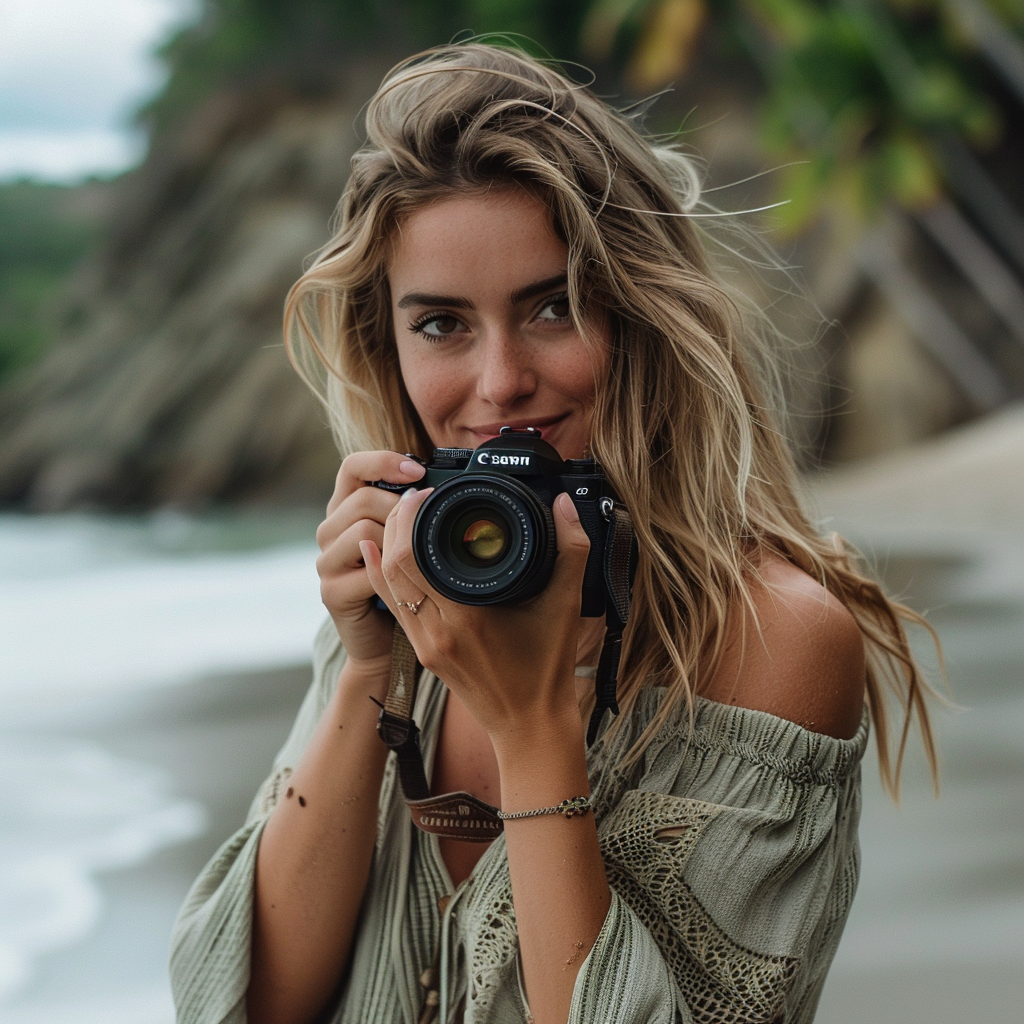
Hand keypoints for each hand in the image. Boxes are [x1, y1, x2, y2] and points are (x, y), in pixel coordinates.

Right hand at [315, 451, 424, 667]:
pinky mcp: (331, 591)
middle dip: (400, 510)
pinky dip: (392, 574)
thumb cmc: (404, 585)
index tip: (419, 471)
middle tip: (426, 529)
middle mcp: (329, 530)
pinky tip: (406, 584)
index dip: (384, 462)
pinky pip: (366, 568)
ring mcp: (325, 561)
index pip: (353, 467)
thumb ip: (413, 510)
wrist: (386, 642)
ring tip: (415, 561)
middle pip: (362, 499)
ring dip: (397, 543)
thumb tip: (446, 481)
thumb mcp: (408, 540)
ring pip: (363, 529)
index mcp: (346, 509)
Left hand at [360, 488, 591, 745]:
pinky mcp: (422, 653)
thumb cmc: (547, 670)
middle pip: (393, 565)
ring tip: (400, 514)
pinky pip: (392, 605)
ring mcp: (424, 645)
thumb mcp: (566, 607)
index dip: (409, 516)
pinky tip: (377, 551)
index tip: (426, 491)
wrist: (529, 726)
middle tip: (413, 495)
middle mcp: (436, 632)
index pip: (413, 556)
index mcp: (466, 618)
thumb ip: (571, 552)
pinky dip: (382, 575)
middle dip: (395, 523)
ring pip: (387, 585)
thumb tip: (566, 504)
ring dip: (386, 545)